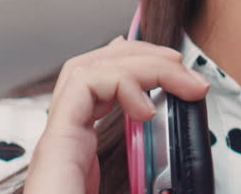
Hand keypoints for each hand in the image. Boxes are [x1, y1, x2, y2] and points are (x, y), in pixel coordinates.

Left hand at [25, 37, 209, 193]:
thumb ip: (146, 188)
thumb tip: (180, 180)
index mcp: (57, 155)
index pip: (84, 83)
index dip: (129, 78)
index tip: (164, 103)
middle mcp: (55, 146)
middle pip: (87, 70)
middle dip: (142, 59)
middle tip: (185, 75)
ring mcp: (62, 150)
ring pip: (85, 80)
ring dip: (132, 65)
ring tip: (170, 69)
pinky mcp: (74, 163)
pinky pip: (89, 107)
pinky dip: (121, 88)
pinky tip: (141, 93)